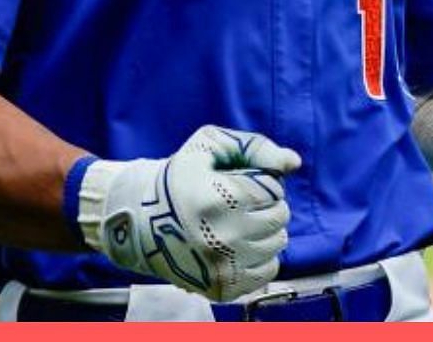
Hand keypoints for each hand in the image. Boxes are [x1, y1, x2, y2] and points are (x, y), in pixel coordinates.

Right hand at [78, 125, 301, 301]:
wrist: (140, 220)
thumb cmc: (178, 179)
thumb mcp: (207, 146)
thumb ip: (254, 146)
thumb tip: (292, 162)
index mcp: (221, 198)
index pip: (274, 189)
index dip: (258, 181)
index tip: (235, 183)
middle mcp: (225, 236)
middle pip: (280, 216)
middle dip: (263, 205)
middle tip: (236, 203)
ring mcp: (225, 266)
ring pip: (278, 243)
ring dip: (263, 230)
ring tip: (234, 223)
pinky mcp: (224, 288)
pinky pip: (269, 270)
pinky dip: (258, 256)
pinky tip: (235, 245)